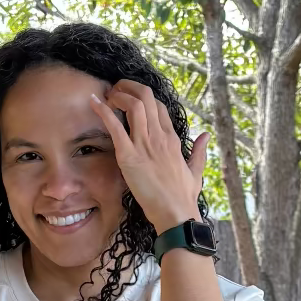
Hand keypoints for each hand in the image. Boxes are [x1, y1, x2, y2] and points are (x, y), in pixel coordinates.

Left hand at [94, 79, 207, 235]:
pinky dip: (103, 111)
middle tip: (116, 89)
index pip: (159, 106)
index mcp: (172, 138)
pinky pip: (115, 127)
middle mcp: (159, 137)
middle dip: (129, 86)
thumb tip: (206, 135)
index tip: (132, 97)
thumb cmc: (183, 196)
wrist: (176, 214)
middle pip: (146, 97)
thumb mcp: (196, 170)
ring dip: (118, 95)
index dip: (144, 97)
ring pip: (133, 105)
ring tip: (107, 96)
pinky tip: (94, 102)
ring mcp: (145, 145)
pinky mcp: (130, 157)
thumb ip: (199, 151)